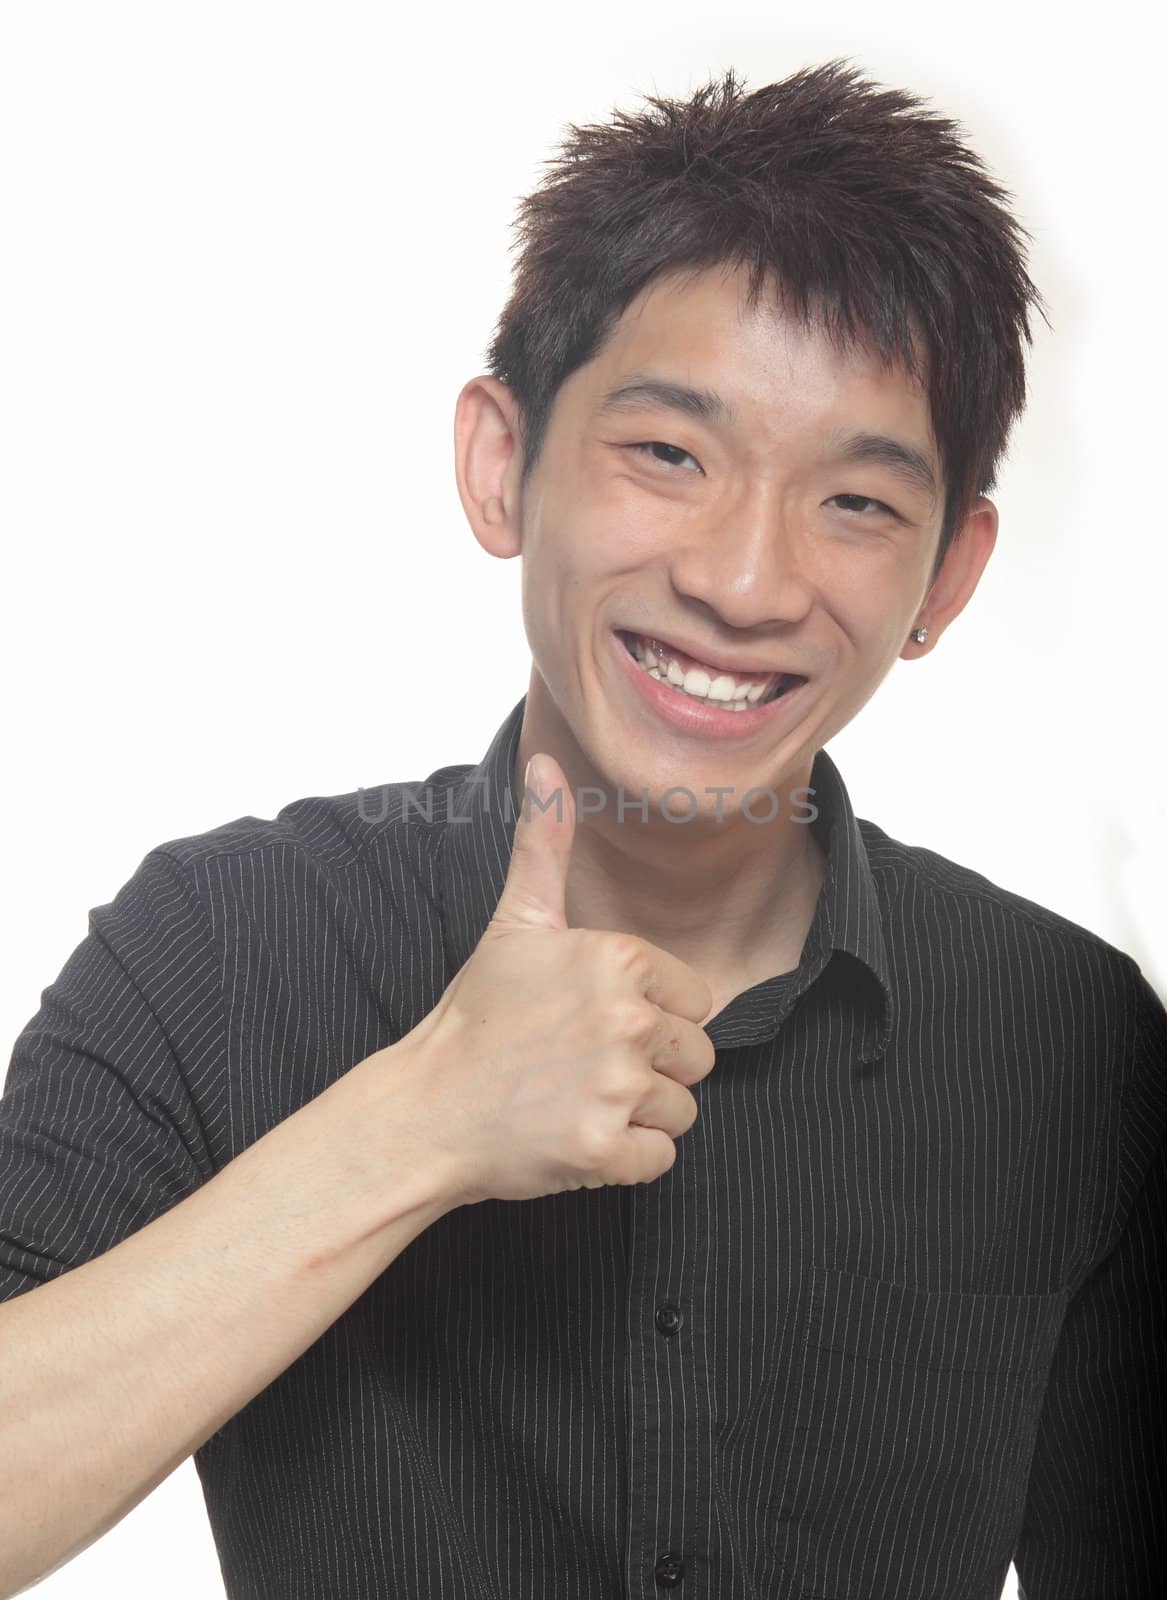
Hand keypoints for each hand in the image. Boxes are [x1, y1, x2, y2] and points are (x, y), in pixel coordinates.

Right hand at [393, 753, 715, 1204]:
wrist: (425, 1109)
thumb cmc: (476, 1016)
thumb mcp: (515, 921)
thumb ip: (545, 842)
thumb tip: (547, 761)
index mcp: (616, 958)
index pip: (696, 1000)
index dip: (652, 1015)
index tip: (592, 1023)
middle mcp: (625, 1018)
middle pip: (697, 1056)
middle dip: (650, 1068)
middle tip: (582, 1066)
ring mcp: (614, 1087)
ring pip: (683, 1109)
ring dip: (637, 1115)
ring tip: (576, 1099)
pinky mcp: (603, 1149)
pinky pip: (662, 1159)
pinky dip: (626, 1159)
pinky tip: (577, 1137)